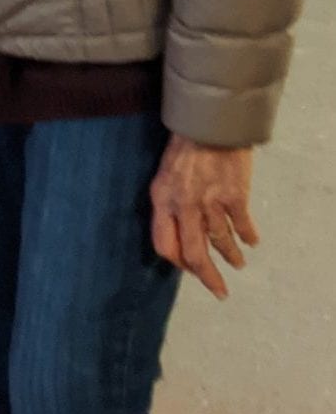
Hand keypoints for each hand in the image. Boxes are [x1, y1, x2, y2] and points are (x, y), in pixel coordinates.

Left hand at [150, 136, 257, 300]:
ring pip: (221, 241)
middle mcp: (184, 206)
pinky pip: (242, 225)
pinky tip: (252, 241)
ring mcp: (210, 202)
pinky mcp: (235, 195)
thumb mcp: (164, 175)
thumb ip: (168, 205)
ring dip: (230, 256)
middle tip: (219, 291)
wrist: (209, 122)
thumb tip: (180, 234)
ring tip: (238, 264)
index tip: (190, 270)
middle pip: (194, 254)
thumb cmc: (184, 147)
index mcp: (162, 200)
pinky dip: (248, 237)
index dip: (178, 263)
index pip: (164, 245)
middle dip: (208, 278)